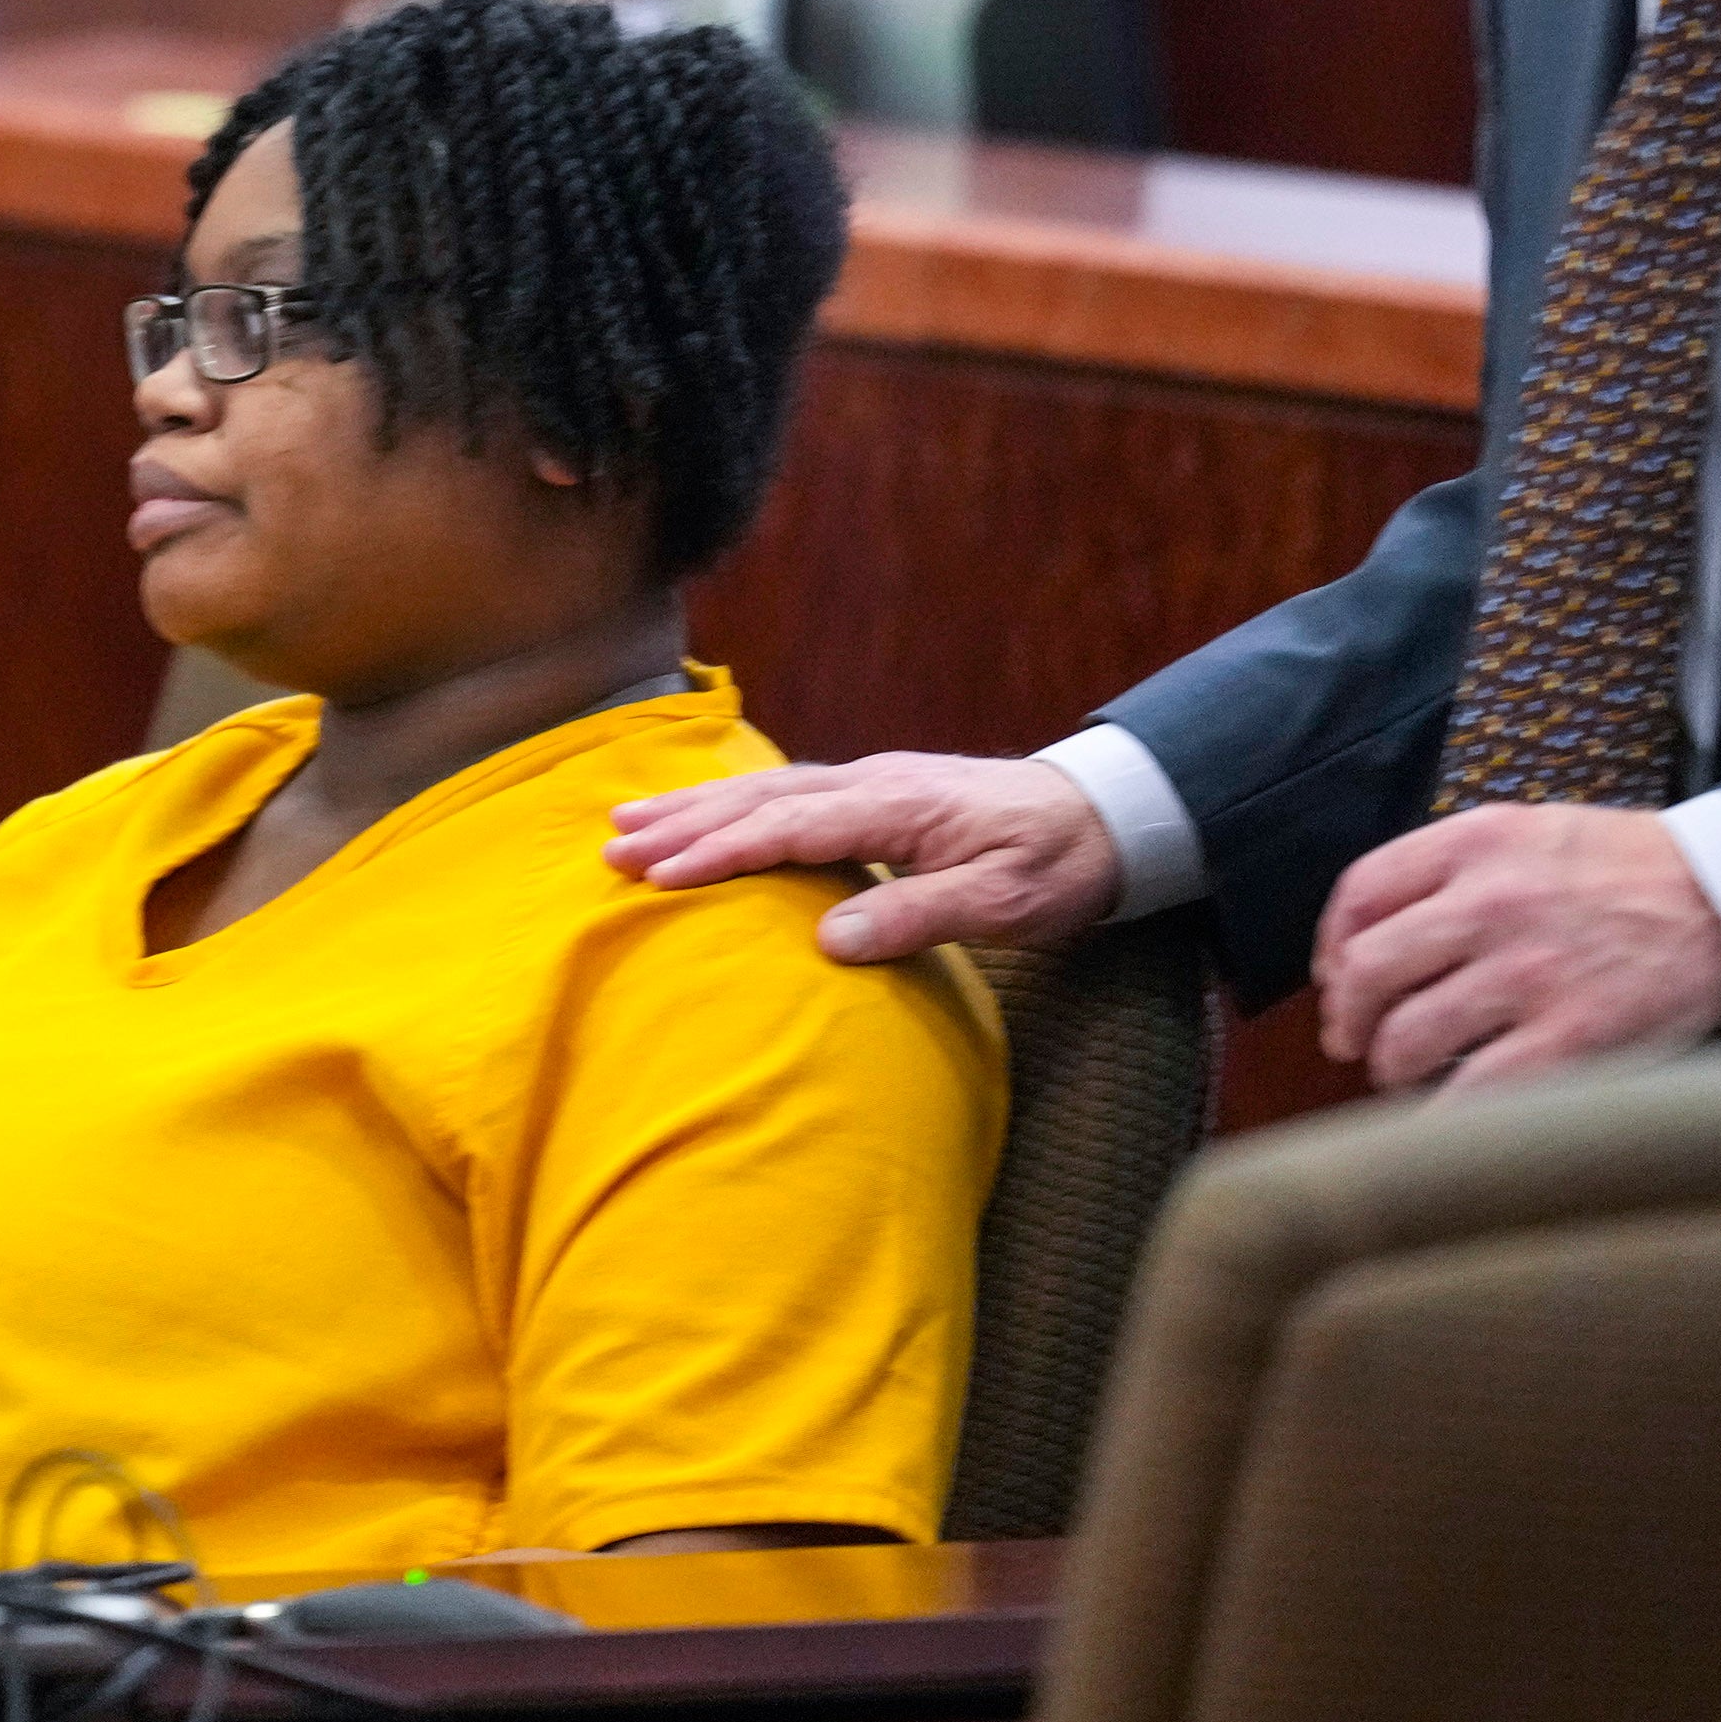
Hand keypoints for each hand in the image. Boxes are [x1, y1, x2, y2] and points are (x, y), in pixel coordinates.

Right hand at [602, 752, 1120, 965]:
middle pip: (760, 797)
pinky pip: (788, 792)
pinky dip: (735, 802)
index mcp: (896, 807)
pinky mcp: (878, 791)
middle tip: (611, 845)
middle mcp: (873, 782)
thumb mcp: (1003, 904)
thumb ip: (918, 917)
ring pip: (766, 788)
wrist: (1109, 816)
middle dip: (682, 821)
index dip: (721, 852)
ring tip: (629, 821)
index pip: (789, 827)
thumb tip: (830, 941)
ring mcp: (873, 781)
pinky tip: (707, 813)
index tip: (659, 877)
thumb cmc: (1059, 866)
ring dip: (696, 806)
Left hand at [1310, 804, 1720, 1091]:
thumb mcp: (1531, 832)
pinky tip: (1443, 1117)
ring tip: (1404, 1074)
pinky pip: (1474, 1093)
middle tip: (1351, 1042)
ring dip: (1391, 1066)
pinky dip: (1443, 1116)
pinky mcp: (1571, 1036)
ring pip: (1408, 1035)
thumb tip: (1371, 936)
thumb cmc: (1627, 870)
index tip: (1335, 980)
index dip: (1330, 946)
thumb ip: (1453, 870)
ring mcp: (1529, 972)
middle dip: (1347, 1017)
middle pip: (1367, 969)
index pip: (1361, 892)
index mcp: (1476, 844)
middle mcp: (1491, 903)